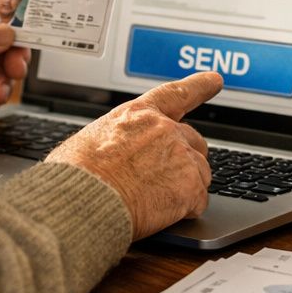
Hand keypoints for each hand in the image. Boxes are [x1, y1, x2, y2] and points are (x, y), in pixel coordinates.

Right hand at [49, 72, 223, 239]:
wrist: (83, 200)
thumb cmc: (77, 174)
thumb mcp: (88, 140)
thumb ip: (113, 140)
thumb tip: (107, 154)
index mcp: (138, 114)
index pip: (175, 94)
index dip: (199, 86)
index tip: (215, 79)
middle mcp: (164, 130)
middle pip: (193, 140)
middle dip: (186, 157)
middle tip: (168, 177)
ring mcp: (181, 156)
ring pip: (201, 172)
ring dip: (187, 186)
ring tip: (158, 201)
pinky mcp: (190, 186)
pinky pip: (199, 200)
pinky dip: (187, 209)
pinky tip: (165, 213)